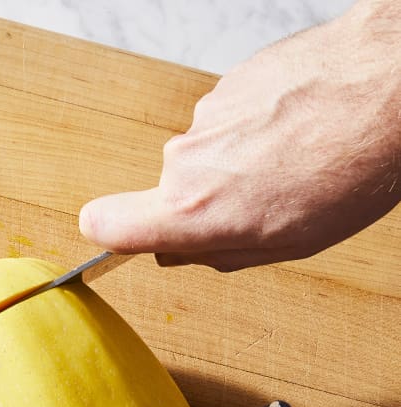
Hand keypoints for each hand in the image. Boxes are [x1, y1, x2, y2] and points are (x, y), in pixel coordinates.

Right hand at [79, 0, 400, 270]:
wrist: (390, 88)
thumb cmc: (350, 169)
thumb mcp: (284, 243)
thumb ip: (217, 252)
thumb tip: (179, 251)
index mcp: (193, 209)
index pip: (105, 224)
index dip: (109, 235)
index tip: (125, 239)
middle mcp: (186, 158)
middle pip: (169, 193)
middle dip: (204, 204)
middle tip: (261, 206)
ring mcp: (206, 115)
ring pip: (203, 157)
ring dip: (235, 167)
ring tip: (291, 165)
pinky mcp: (229, 82)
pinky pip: (228, 122)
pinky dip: (254, 132)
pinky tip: (296, 134)